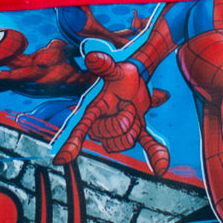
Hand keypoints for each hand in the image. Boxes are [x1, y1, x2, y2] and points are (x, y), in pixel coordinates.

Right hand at [54, 51, 170, 174]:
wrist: (138, 79)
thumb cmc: (121, 74)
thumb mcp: (115, 69)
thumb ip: (104, 65)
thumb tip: (91, 57)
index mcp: (95, 110)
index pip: (80, 128)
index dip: (71, 142)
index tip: (61, 159)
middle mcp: (101, 125)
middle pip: (109, 138)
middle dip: (124, 121)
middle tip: (129, 105)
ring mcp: (118, 132)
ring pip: (124, 144)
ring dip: (135, 128)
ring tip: (135, 113)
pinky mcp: (135, 134)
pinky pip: (145, 146)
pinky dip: (155, 153)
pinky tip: (162, 165)